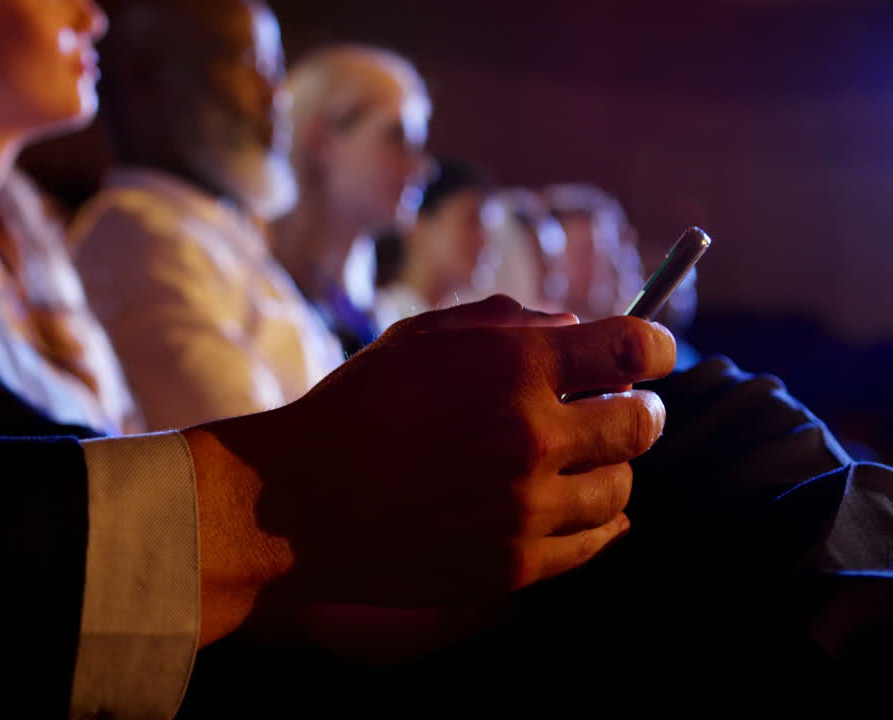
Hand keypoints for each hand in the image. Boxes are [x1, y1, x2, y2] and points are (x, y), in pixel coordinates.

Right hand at [185, 296, 675, 651]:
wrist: (296, 503)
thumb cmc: (354, 408)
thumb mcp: (420, 338)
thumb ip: (506, 321)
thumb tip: (575, 328)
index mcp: (512, 366)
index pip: (633, 350)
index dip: (653, 346)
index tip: (649, 354)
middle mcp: (531, 435)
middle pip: (643, 423)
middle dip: (639, 409)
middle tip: (622, 408)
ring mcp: (526, 508)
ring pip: (623, 487)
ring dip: (611, 467)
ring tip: (579, 460)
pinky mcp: (515, 565)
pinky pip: (596, 542)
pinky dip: (597, 519)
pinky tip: (575, 504)